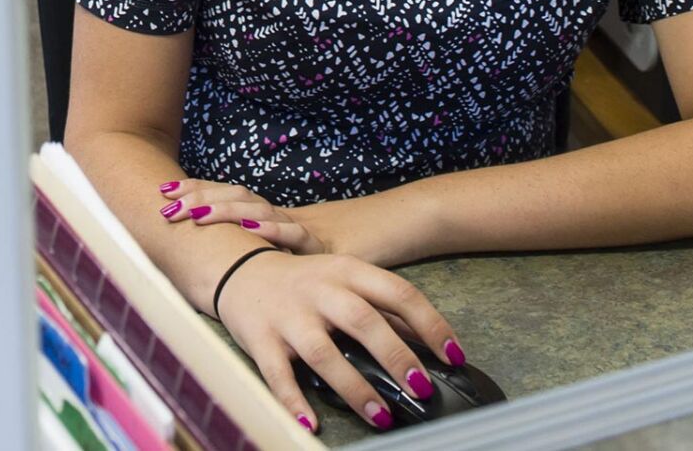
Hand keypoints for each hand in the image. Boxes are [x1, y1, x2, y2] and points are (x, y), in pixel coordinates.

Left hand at [157, 179, 332, 253]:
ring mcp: (301, 229)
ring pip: (261, 211)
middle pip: (237, 196)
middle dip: (200, 199)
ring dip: (227, 211)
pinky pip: (296, 236)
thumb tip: (207, 260)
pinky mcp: (323, 250)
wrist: (384, 236)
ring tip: (197, 216)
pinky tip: (251, 230)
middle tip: (168, 208)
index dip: (196, 189)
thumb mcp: (283, 254)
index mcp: (268, 217)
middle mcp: (281, 218)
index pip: (228, 192)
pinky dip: (273, 231)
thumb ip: (251, 253)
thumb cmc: (329, 255)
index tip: (163, 191)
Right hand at [213, 250, 465, 433]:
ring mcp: (288, 315)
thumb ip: (381, 307)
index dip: (431, 325)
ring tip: (379, 415)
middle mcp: (319, 290)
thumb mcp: (344, 279)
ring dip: (353, 386)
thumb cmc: (302, 282)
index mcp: (348, 271)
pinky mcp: (260, 338)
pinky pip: (277, 373)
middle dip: (397, 357)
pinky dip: (293, 399)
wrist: (238, 269)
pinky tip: (309, 422)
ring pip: (323, 352)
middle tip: (421, 389)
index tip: (454, 355)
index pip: (399, 294)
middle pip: (364, 321)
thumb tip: (429, 341)